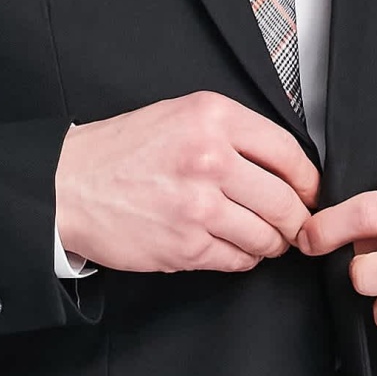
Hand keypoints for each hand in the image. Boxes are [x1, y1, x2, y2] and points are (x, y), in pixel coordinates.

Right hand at [55, 91, 319, 273]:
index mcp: (212, 118)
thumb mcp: (180, 116)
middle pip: (285, 201)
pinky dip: (243, 258)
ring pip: (266, 236)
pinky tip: (231, 247)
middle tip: (293, 225)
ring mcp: (198, 206)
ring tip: (259, 237)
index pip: (289, 153)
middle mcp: (210, 158)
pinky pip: (237, 260)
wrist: (68, 186)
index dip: (307, 181)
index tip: (309, 193)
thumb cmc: (121, 151)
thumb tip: (286, 166)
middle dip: (296, 220)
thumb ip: (232, 133)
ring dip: (270, 243)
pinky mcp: (186, 245)